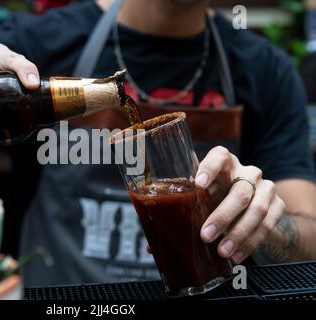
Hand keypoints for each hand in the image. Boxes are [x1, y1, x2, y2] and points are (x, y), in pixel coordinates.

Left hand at [196, 146, 284, 263]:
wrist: (250, 206)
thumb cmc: (215, 197)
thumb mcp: (201, 196)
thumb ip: (185, 206)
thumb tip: (156, 237)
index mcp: (225, 163)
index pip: (219, 156)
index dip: (209, 168)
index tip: (198, 184)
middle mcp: (248, 172)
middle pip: (240, 191)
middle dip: (222, 216)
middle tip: (206, 235)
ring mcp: (266, 188)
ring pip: (257, 209)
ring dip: (238, 233)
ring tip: (222, 251)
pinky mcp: (278, 205)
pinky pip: (267, 225)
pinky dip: (250, 242)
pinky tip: (236, 254)